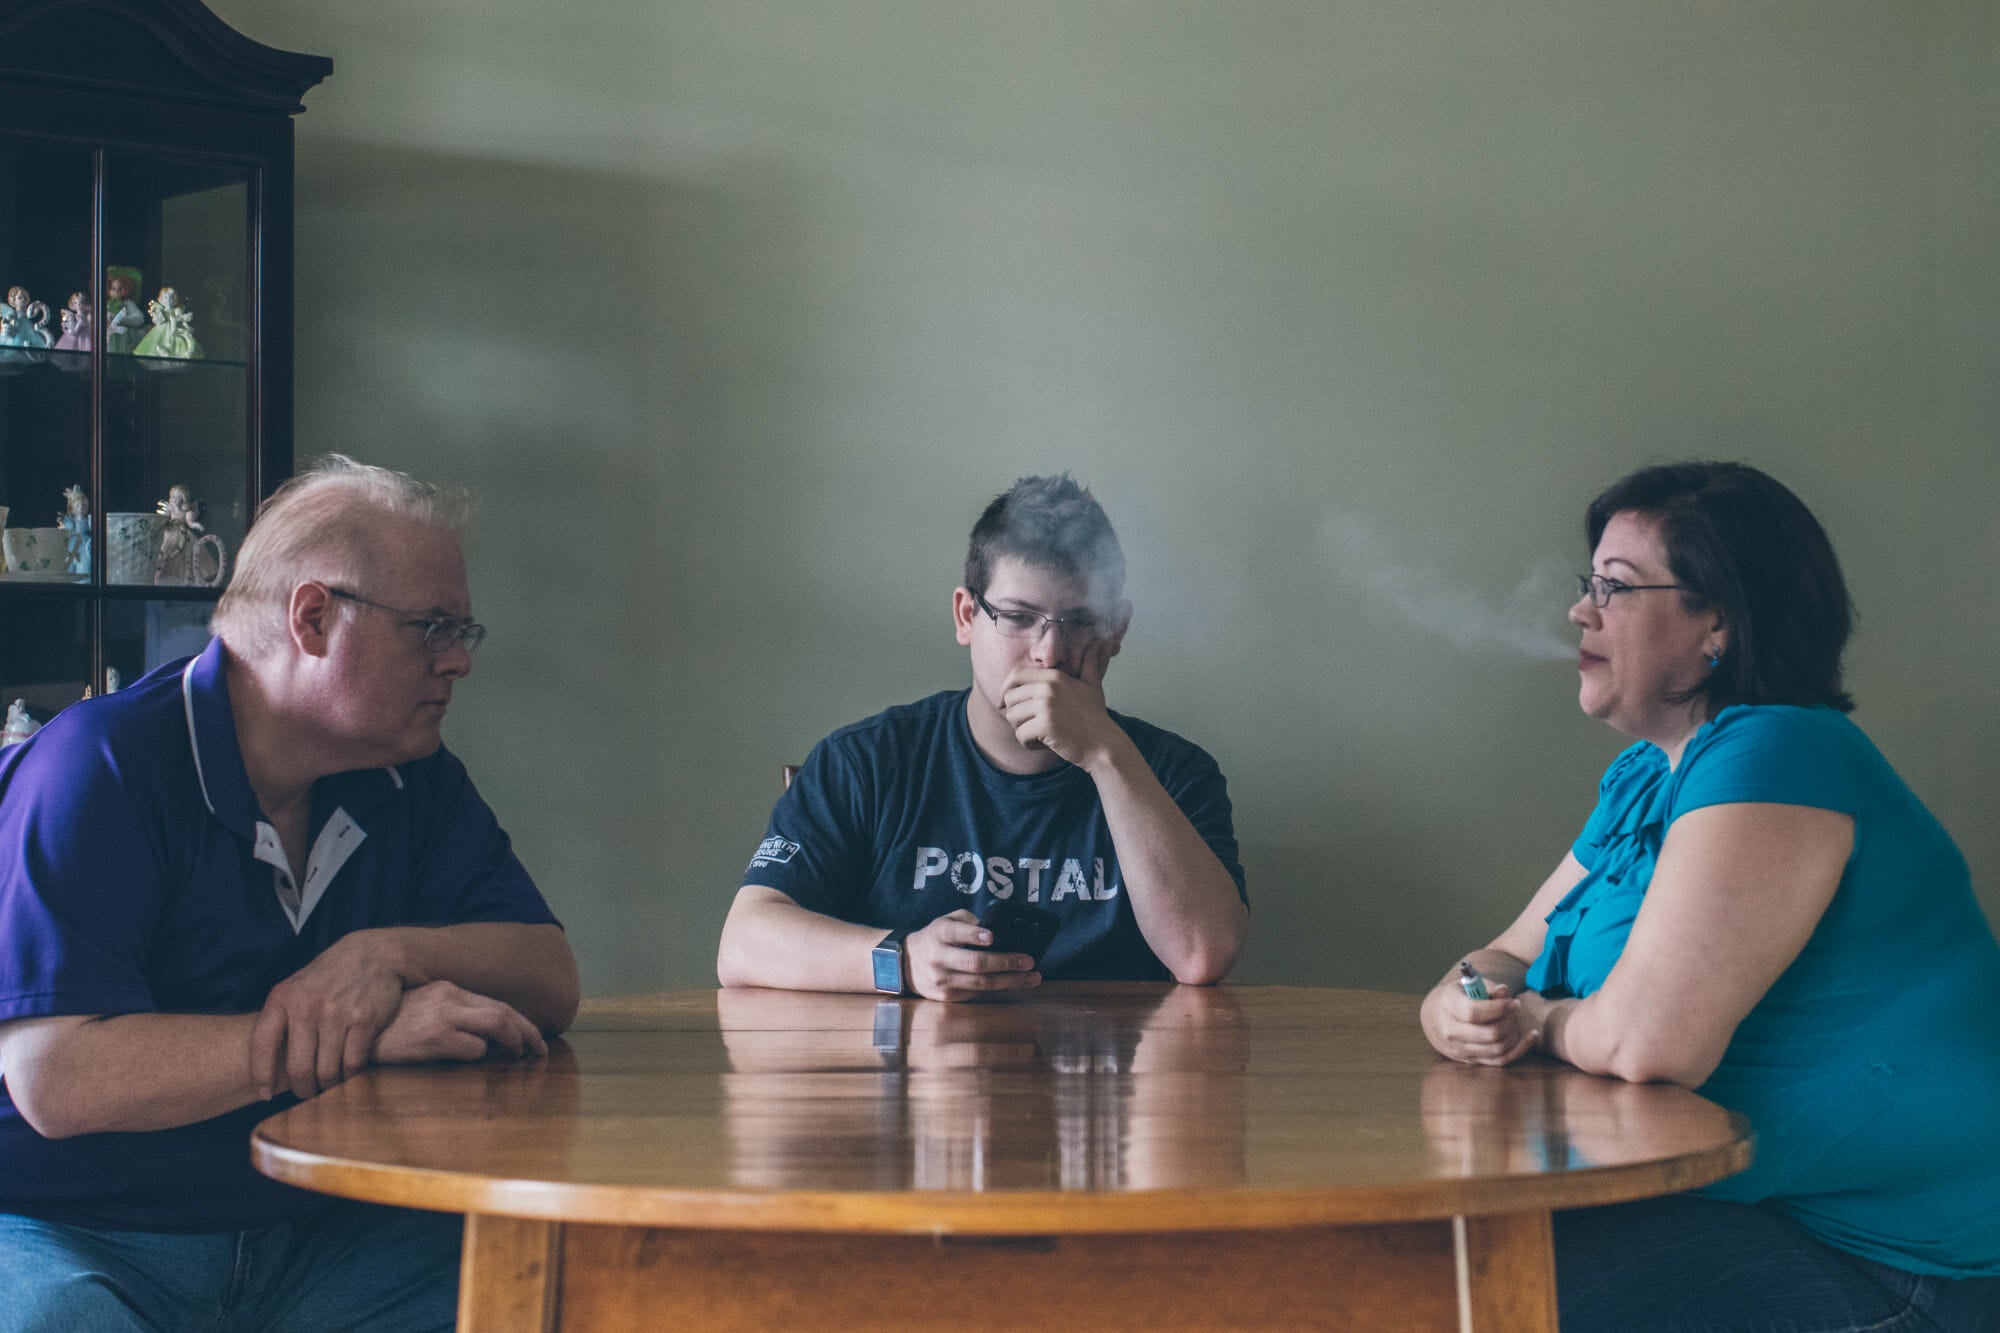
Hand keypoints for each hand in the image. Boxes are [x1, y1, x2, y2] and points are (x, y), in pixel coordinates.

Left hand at [248, 932, 406, 1100]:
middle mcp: (307, 1006)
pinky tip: (349, 1074)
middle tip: (307, 1092)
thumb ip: (281, 1017)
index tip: (265, 1094)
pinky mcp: (365, 1020)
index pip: (261, 1045)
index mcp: (283, 998)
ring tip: (329, 1084)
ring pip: (327, 1070)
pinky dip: (350, 1076)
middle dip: (303, 1088)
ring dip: (328, 1085)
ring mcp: (337, 1013)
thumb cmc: (329, 978)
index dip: (261, 1075)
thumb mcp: (296, 987)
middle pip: (298, 1067)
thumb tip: (265, 1063)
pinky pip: (353, 1063)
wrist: (374, 954)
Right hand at [371, 980, 546, 1065]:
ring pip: (497, 1024)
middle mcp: (448, 997)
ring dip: (514, 1043)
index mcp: (448, 990)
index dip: (521, 1023)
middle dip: (528, 1033)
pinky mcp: (433, 1037)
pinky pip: (473, 1048)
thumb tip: (487, 1040)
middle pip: (504, 1012)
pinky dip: (481, 1057)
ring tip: (519, 1057)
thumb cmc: (388, 1030)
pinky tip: (476, 1064)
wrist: (353, 1034)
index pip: (497, 1005)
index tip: (533, 1040)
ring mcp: (442, 1016)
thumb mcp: (422, 1012)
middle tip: (539, 1051)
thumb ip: (452, 1017)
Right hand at [905, 909, 1041, 1001]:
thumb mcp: (948, 920)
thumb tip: (1001, 934)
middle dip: (1005, 962)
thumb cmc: (937, 937)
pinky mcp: (947, 997)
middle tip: (1029, 960)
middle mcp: (939, 957)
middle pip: (975, 963)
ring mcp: (942, 980)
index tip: (991, 937)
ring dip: (1010, 981)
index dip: (974, 935)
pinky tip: (1015, 984)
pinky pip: (978, 994)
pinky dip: (999, 989)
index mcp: (939, 933)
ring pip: (981, 984)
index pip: (955, 932)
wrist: (907, 963)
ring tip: (1032, 977)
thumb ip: (970, 922)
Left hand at [999, 639, 1125, 769]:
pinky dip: (1028, 744)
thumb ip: (1089, 663)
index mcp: (1055, 676)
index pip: (1016, 674)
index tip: (1004, 703)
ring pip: (1012, 717)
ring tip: (1039, 735)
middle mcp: (1048, 687)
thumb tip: (1099, 643)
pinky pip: (1020, 735)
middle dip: (1015, 715)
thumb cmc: (1095, 717)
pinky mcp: (1045, 725)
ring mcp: (1046, 705)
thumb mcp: (1092, 685)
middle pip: (1010, 698)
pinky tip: (1044, 744)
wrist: (1104, 744)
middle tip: (1030, 726)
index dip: (1005, 689)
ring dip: (1022, 730)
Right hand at [1421, 977, 1538, 1067]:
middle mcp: (1451, 1030)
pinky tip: (1530, 1035)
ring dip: (1514, 1034)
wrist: (1436, 1017)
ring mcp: (1460, 1049)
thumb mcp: (1468, 984)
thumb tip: (1504, 992)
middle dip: (1509, 1021)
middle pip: (1488, 1034)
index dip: (1498, 1008)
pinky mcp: (1472, 1060)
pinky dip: (1520, 1049)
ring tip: (1515, 1020)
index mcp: (1448, 1005)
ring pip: (1497, 1049)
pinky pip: (1501, 1061)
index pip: (1473, 1012)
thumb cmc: (1458, 996)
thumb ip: (1488, 987)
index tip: (1514, 1002)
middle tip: (1515, 1010)